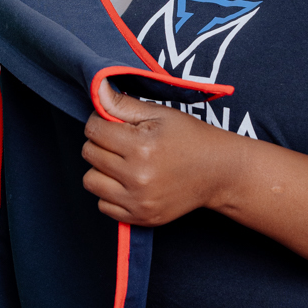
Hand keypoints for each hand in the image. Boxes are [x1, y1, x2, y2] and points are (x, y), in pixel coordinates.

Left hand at [81, 81, 240, 225]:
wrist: (218, 172)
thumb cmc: (190, 138)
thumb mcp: (161, 114)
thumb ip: (123, 104)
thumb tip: (96, 88)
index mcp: (142, 147)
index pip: (93, 130)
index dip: (99, 122)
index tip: (113, 123)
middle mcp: (138, 177)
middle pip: (89, 154)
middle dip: (100, 143)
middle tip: (120, 142)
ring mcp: (139, 201)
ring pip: (90, 181)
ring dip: (101, 169)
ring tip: (122, 163)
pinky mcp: (141, 218)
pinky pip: (103, 206)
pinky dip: (109, 193)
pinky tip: (127, 183)